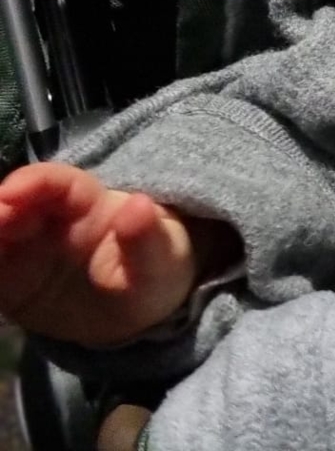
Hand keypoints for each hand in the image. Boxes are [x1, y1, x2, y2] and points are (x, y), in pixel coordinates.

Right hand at [0, 163, 224, 344]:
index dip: (32, 182)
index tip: (10, 193)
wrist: (141, 310)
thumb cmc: (156, 268)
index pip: (56, 183)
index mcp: (88, 203)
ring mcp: (25, 250)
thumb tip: (138, 204)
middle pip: (12, 206)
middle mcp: (49, 220)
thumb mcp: (161, 258)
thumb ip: (146, 238)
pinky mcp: (9, 283)